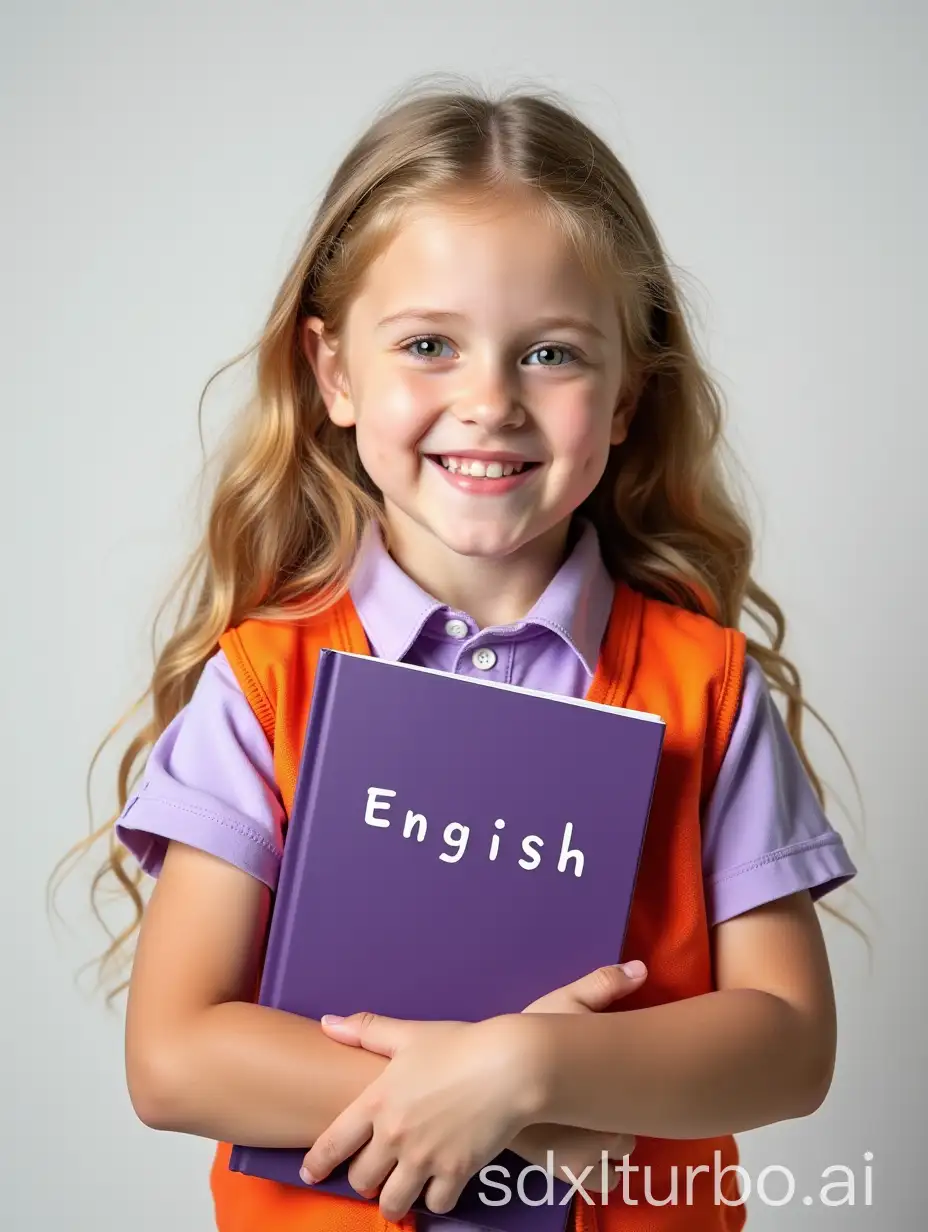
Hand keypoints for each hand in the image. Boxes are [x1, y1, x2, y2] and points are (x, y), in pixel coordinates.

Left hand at [303, 1012, 538, 1222]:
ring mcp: (425, 1158)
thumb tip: (329, 1024)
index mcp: (377, 1101)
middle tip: (373, 1173)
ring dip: (393, 1200)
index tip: (311, 1173)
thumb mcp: (409, 1033)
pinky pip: (436, 1204)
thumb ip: (366, 1030)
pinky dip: (435, 1199)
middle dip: (363, 1180)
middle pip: (361, 1180)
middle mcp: (395, 1136)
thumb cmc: (458, 1044)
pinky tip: (438, 1186)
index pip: (333, 1143)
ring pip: (393, 1203)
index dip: (317, 1164)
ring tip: (398, 1192)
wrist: (509, 1065)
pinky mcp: (456, 1173)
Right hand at [509, 959, 646, 1185]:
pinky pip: (598, 1180)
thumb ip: (603, 986)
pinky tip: (573, 1146)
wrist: (479, 1081)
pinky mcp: (560, 1173)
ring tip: (581, 1125)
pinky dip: (590, 1169)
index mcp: (604, 1091)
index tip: (613, 1084)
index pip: (640, 1101)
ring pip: (617, 1161)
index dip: (630, 1094)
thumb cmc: (524, 1041)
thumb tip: (640, 968)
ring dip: (606, 1148)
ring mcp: (580, 1159)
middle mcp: (598, 1132)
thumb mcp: (563, 1006)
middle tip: (591, 1101)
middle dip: (615, 1120)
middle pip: (630, 1134)